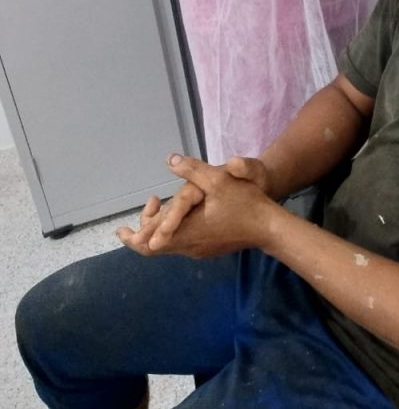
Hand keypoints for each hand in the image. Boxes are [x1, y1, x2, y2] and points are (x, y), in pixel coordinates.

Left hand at [116, 155, 277, 258]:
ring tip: (155, 208)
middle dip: (142, 231)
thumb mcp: (218, 180)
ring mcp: (199, 250)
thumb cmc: (244, 203)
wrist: (268, 227)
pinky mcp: (209, 249)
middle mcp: (189, 247)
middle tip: (134, 219)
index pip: (149, 244)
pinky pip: (182, 244)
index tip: (120, 230)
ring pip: (169, 245)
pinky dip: (172, 232)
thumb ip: (193, 170)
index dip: (132, 238)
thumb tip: (170, 159)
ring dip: (158, 230)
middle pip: (155, 248)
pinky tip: (177, 217)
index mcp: (187, 233)